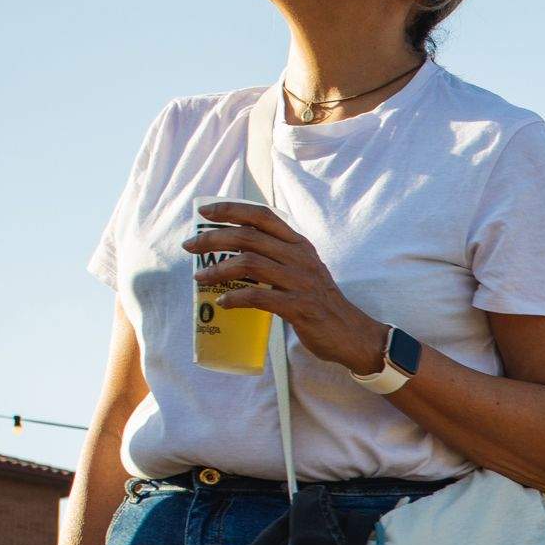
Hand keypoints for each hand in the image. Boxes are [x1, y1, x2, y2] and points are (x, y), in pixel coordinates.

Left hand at [186, 201, 387, 374]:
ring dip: (217, 269)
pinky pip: (258, 297)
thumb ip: (280, 258)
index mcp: (300, 246)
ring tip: (199, 277)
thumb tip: (239, 253)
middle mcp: (300, 259)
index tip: (205, 213)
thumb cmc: (323, 303)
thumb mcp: (305, 271)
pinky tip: (224, 302)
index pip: (263, 216)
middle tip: (191, 246)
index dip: (231, 210)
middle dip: (212, 239)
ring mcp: (301, 282)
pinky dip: (235, 298)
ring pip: (249, 264)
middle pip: (248, 237)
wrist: (353, 334)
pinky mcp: (299, 307)